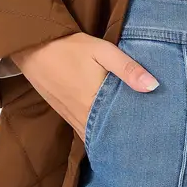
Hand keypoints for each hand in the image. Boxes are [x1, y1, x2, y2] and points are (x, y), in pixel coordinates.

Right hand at [6, 32, 158, 142]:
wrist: (33, 47)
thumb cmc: (70, 47)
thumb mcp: (102, 51)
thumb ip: (128, 69)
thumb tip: (154, 86)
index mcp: (93, 104)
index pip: (120, 128)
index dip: (136, 133)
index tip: (153, 136)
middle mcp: (81, 117)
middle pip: (107, 136)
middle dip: (125, 138)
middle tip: (147, 138)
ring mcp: (70, 118)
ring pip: (94, 136)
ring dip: (110, 137)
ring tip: (132, 137)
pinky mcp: (64, 114)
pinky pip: (83, 131)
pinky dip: (95, 133)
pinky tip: (108, 130)